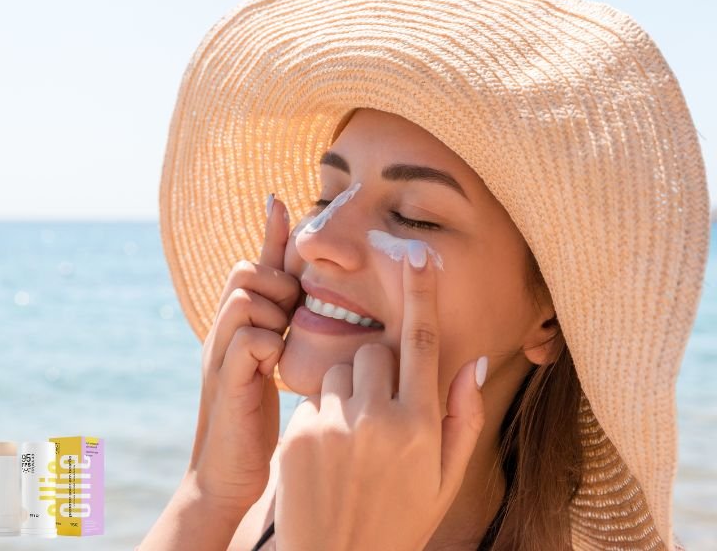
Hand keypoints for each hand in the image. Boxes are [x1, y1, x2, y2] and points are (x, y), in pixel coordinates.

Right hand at [185, 194, 299, 515]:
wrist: (228, 476)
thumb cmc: (258, 421)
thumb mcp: (274, 367)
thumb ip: (285, 332)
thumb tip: (307, 303)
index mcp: (240, 325)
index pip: (254, 265)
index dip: (269, 233)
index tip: (280, 199)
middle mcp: (224, 331)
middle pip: (245, 270)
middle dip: (275, 282)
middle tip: (290, 315)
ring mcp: (220, 354)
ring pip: (244, 296)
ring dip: (272, 310)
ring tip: (282, 341)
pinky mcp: (225, 381)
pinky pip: (247, 338)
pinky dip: (266, 344)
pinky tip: (275, 367)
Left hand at [275, 240, 487, 549]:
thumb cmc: (401, 520)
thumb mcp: (445, 480)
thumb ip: (464, 418)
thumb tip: (474, 361)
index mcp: (421, 426)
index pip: (423, 342)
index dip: (421, 293)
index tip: (417, 254)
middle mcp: (378, 420)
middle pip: (374, 352)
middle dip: (377, 369)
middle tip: (378, 411)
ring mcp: (334, 426)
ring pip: (339, 371)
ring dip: (347, 392)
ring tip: (351, 441)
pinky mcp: (298, 435)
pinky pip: (313, 399)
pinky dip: (322, 415)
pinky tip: (327, 457)